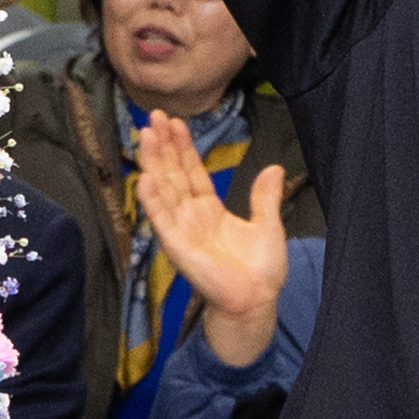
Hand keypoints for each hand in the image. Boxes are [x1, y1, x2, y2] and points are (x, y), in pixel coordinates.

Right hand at [137, 109, 289, 366]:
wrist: (258, 302)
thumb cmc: (262, 270)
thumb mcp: (269, 226)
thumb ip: (265, 198)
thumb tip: (274, 167)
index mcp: (209, 209)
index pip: (191, 171)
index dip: (182, 147)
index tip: (174, 122)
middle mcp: (190, 215)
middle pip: (172, 173)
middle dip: (163, 145)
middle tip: (154, 116)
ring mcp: (181, 229)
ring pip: (163, 189)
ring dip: (153, 162)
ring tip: (146, 135)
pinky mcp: (177, 246)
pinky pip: (162, 220)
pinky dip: (152, 201)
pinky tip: (144, 179)